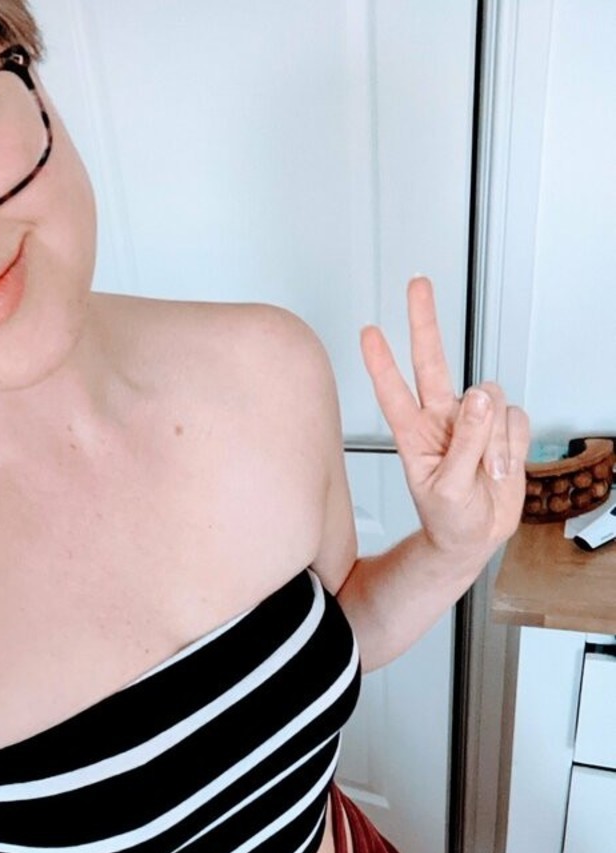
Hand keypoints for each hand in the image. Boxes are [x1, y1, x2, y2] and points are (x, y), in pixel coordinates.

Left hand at [361, 277, 528, 563]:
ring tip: (485, 472)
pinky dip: (513, 446)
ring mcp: (472, 421)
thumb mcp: (448, 490)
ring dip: (494, 438)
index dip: (382, 363)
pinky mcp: (500, 427)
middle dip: (425, 321)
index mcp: (414, 434)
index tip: (367, 333)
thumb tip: (478, 396)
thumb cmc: (448, 520)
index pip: (393, 391)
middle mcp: (441, 419)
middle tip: (417, 285)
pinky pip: (515, 419)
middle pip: (432, 360)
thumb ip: (465, 443)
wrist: (473, 538)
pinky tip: (500, 466)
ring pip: (490, 399)